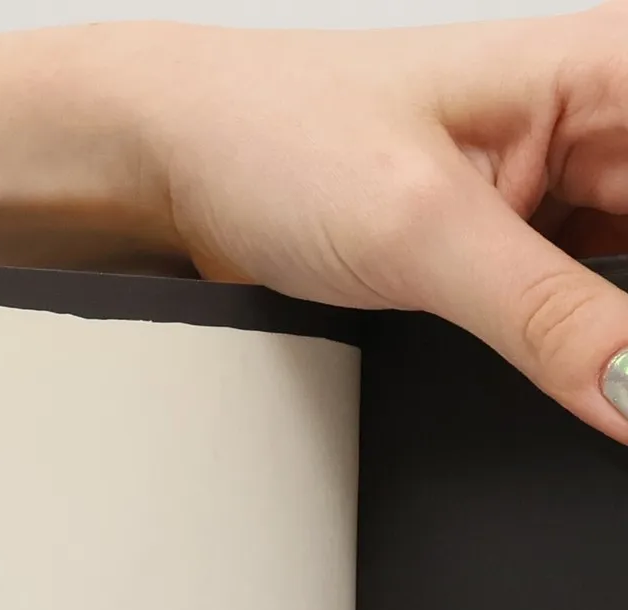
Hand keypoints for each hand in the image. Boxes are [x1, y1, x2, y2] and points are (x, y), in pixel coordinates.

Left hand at [119, 6, 627, 438]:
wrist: (183, 165)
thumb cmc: (280, 140)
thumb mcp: (422, 235)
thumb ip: (546, 321)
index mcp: (618, 69)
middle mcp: (610, 119)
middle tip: (601, 380)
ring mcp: (573, 189)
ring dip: (617, 349)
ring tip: (582, 381)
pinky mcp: (531, 248)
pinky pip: (595, 313)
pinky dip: (591, 357)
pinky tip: (575, 383)